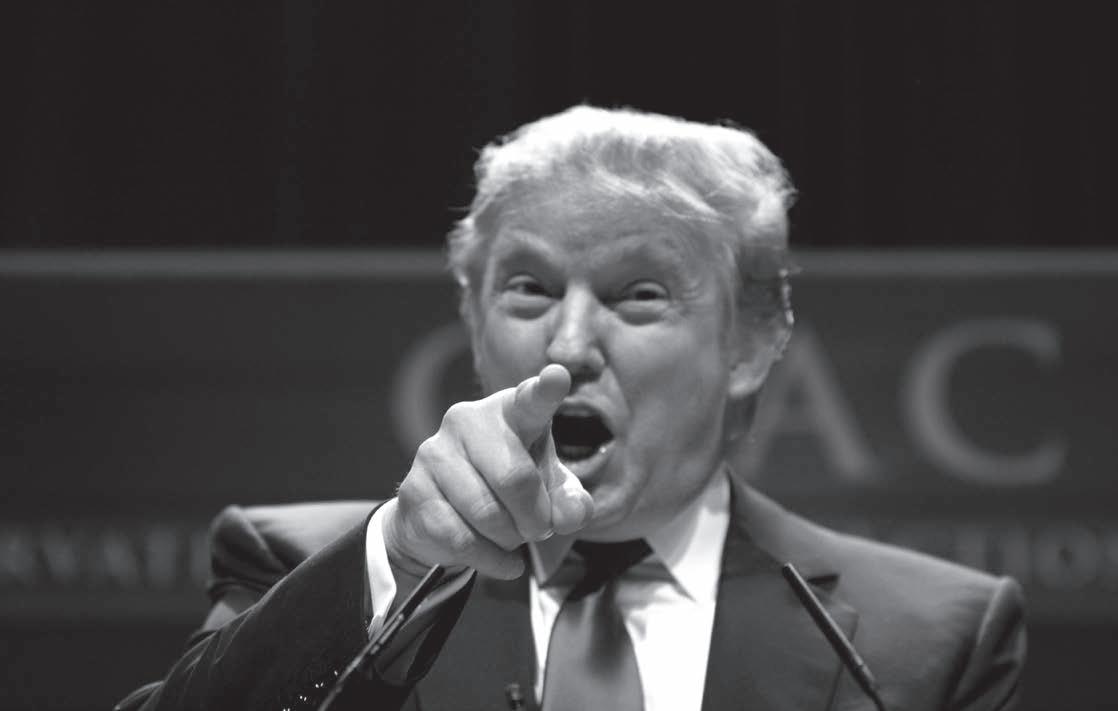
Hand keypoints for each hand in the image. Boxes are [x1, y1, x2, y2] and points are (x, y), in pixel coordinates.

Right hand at [383, 363, 593, 579]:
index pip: (530, 400)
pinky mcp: (414, 490)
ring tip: (510, 536)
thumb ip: (570, 503)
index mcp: (509, 411)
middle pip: (516, 478)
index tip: (558, 377)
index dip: (546, 391)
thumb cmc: (508, 492)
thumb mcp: (549, 494)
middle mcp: (468, 420)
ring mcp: (435, 452)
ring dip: (509, 539)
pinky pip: (461, 538)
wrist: (440, 517)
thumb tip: (568, 516)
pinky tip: (497, 558)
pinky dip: (489, 559)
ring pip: (487, 514)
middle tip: (537, 529)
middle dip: (534, 518)